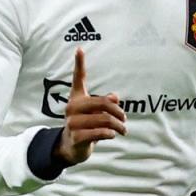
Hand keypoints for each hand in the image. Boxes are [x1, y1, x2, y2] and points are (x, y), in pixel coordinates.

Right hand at [54, 48, 126, 164]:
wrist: (71, 148)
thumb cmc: (86, 126)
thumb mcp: (95, 113)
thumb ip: (105, 103)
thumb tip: (115, 98)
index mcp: (77, 98)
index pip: (78, 78)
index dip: (79, 63)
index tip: (79, 48)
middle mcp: (72, 108)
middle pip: (103, 103)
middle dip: (118, 112)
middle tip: (125, 119)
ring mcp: (72, 123)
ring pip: (104, 120)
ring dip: (118, 126)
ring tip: (123, 130)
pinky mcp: (76, 137)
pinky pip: (99, 132)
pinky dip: (109, 133)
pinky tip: (112, 135)